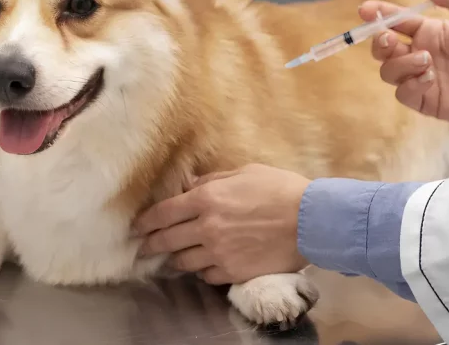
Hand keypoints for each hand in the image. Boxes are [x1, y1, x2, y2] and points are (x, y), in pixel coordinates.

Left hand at [133, 164, 310, 285]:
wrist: (312, 220)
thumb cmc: (280, 189)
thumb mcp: (244, 172)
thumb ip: (212, 180)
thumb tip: (190, 186)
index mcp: (206, 199)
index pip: (163, 213)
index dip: (145, 221)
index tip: (136, 227)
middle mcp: (206, 227)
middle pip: (166, 240)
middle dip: (150, 245)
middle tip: (143, 248)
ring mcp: (219, 253)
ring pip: (184, 262)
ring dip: (175, 259)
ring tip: (172, 259)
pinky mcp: (234, 272)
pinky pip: (207, 276)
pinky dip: (203, 271)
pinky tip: (204, 267)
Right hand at [359, 0, 448, 123]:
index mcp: (426, 32)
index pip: (394, 21)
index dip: (378, 15)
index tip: (365, 10)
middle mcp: (417, 53)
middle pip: (382, 48)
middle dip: (380, 41)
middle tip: (390, 37)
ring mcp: (418, 77)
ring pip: (388, 70)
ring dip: (401, 64)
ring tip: (427, 60)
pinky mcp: (423, 99)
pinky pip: (402, 93)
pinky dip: (412, 84)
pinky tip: (430, 78)